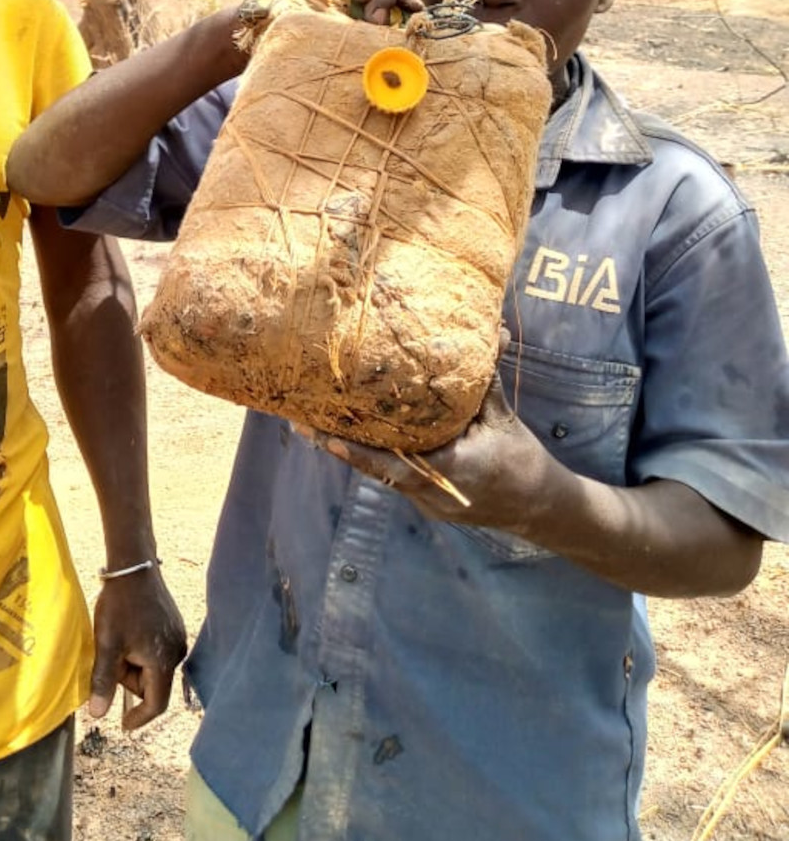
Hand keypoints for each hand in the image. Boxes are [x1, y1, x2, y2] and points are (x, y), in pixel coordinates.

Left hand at [87, 567, 187, 731]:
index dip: (138, 717)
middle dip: (129, 678)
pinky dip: (141, 650)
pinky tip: (129, 631)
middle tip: (111, 655)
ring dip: (134, 664)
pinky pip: (157, 652)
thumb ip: (103, 681)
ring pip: (153, 667)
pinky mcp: (174, 626)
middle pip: (152, 684)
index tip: (122, 724)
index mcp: (163, 661)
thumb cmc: (119, 606)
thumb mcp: (107, 644)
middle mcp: (177, 652)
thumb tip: (97, 715)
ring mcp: (178, 637)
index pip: (156, 704)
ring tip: (119, 639)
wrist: (133, 567)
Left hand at [321, 376, 555, 533]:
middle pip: (374, 469)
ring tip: (314, 425)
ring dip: (351, 451)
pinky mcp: (426, 502)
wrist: (539, 508)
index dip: (356, 451)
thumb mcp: (503, 419)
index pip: (392, 464)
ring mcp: (426, 502)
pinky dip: (373, 458)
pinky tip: (353, 437)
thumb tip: (492, 331)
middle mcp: (429, 492)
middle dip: (338, 445)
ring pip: (381, 475)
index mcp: (448, 470)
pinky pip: (394, 479)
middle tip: (301, 421)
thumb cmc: (521, 460)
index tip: (322, 436)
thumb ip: (488, 380)